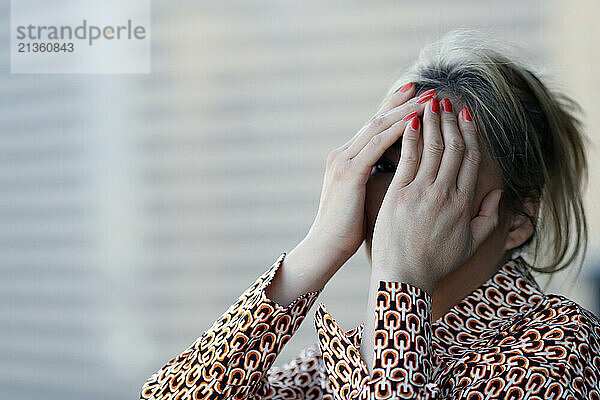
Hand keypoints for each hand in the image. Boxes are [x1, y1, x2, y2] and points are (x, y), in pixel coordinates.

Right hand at [306, 83, 429, 268]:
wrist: (325, 247)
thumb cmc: (347, 229)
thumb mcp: (362, 197)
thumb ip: (374, 179)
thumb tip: (399, 173)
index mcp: (346, 159)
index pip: (375, 128)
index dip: (396, 110)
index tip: (419, 98)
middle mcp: (342, 154)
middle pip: (378, 120)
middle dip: (404, 104)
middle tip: (430, 91)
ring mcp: (343, 162)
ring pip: (379, 127)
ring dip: (406, 112)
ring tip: (430, 101)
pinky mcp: (348, 173)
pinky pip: (377, 145)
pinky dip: (397, 131)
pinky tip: (417, 123)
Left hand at [370, 98, 503, 293]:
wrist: (403, 277)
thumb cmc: (436, 262)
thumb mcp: (471, 244)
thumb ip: (489, 219)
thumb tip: (497, 194)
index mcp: (464, 204)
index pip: (471, 159)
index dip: (470, 134)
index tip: (467, 115)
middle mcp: (445, 194)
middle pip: (453, 148)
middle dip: (451, 121)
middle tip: (446, 100)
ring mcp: (421, 193)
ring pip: (432, 148)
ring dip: (432, 122)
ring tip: (430, 102)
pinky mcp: (398, 194)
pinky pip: (407, 159)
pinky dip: (410, 138)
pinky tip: (410, 121)